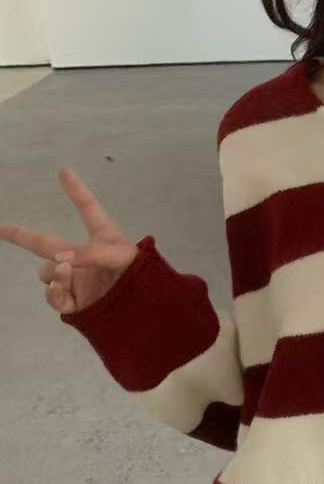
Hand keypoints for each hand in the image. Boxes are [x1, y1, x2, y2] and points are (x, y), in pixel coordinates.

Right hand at [0, 167, 137, 316]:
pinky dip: (54, 293)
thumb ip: (91, 253)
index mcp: (103, 239)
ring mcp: (77, 281)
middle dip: (20, 234)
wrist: (149, 312)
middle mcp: (84, 259)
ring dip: (51, 271)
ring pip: (46, 272)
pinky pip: (53, 296)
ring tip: (66, 272)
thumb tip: (59, 262)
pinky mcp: (75, 303)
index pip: (88, 210)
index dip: (77, 190)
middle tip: (0, 227)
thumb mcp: (122, 257)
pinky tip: (61, 290)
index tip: (64, 170)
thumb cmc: (143, 278)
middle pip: (45, 243)